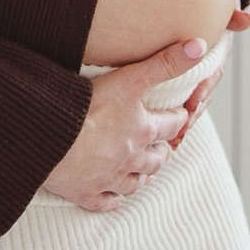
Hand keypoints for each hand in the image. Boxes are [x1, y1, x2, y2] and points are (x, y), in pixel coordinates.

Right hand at [41, 36, 205, 211]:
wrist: (52, 135)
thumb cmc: (89, 105)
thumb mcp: (131, 78)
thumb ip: (165, 63)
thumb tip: (198, 46)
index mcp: (142, 131)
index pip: (170, 126)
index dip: (177, 119)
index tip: (181, 116)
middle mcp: (130, 158)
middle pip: (154, 159)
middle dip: (161, 152)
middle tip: (162, 147)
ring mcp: (108, 178)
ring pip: (133, 183)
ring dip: (141, 177)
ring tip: (144, 172)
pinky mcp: (85, 192)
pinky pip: (104, 202)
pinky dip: (112, 200)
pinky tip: (114, 198)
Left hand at [169, 8, 249, 149]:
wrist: (192, 7)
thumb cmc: (207, 6)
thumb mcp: (218, 11)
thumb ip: (230, 16)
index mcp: (214, 56)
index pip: (211, 76)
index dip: (203, 91)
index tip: (192, 103)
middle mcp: (207, 70)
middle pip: (202, 97)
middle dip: (193, 113)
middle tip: (181, 127)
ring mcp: (194, 78)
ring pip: (193, 103)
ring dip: (185, 121)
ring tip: (175, 138)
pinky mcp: (179, 82)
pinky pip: (179, 102)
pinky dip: (175, 118)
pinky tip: (168, 136)